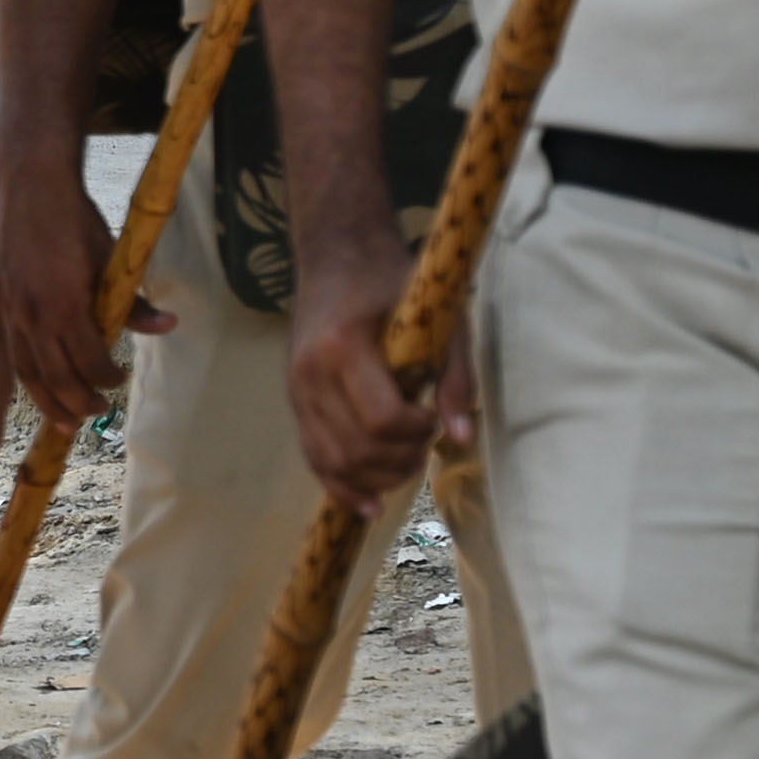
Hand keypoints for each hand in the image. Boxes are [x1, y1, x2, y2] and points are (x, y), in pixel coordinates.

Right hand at [0, 156, 133, 433]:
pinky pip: (15, 354)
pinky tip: (40, 387)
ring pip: (29, 373)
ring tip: (67, 420)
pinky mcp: (2, 306)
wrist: (29, 187)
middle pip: (55, 378)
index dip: (107, 377)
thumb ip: (132, 301)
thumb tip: (167, 325)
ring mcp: (12, 312)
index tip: (119, 379)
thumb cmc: (73, 219)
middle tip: (98, 413)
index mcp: (62, 306)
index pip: (88, 360)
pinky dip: (29, 378)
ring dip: (50, 401)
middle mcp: (32, 316)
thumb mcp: (110, 259)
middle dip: (78, 402)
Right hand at [284, 233, 456, 504]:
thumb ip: (455, 378)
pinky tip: (369, 503)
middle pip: (357, 450)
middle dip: (401, 459)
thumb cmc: (393, 281)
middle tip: (426, 439)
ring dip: (378, 476)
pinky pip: (314, 458)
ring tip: (406, 461)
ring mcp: (296, 391)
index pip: (381, 420)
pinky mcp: (294, 402)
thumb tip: (463, 437)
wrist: (337, 255)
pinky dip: (342, 487)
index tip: (433, 417)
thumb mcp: (439, 319)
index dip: (416, 432)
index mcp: (343, 348)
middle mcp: (310, 375)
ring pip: (334, 463)